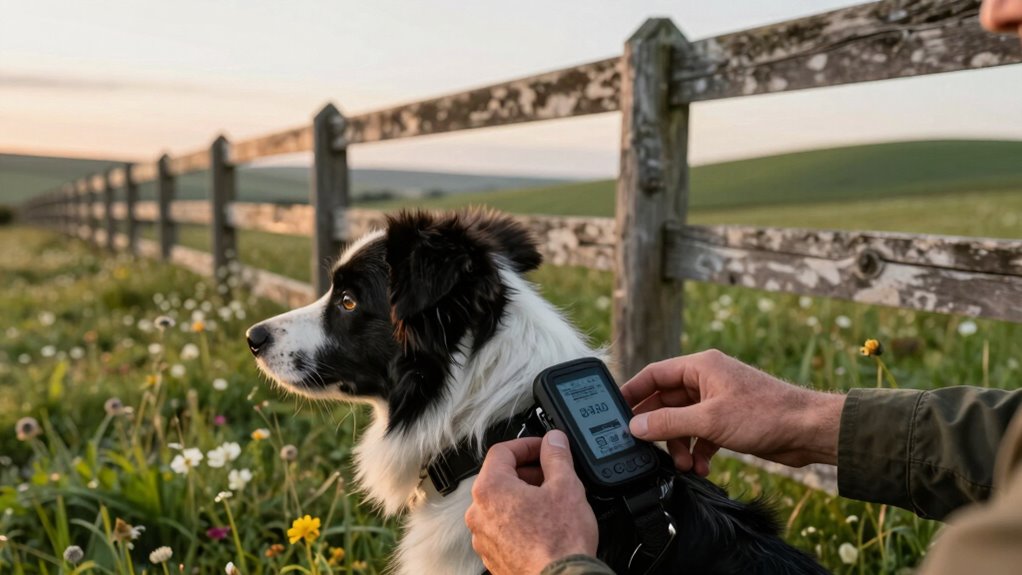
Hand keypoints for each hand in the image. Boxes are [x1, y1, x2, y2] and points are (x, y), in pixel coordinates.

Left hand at [465, 430, 597, 574]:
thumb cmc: (560, 542)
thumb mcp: (566, 486)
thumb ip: (556, 456)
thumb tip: (553, 441)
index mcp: (490, 489)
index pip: (502, 451)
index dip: (527, 445)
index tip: (543, 447)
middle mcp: (478, 513)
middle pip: (499, 477)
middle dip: (527, 472)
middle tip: (552, 474)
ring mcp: (483, 537)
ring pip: (501, 504)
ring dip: (524, 496)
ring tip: (551, 502)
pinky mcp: (493, 556)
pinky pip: (502, 528)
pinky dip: (520, 520)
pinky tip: (544, 525)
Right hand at [622, 349, 843, 473]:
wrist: (808, 430)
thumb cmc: (767, 414)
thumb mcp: (709, 421)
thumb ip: (669, 424)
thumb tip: (637, 426)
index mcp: (701, 366)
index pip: (654, 374)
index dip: (633, 392)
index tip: (616, 411)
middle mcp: (707, 379)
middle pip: (667, 401)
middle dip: (659, 428)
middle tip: (645, 447)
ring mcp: (718, 400)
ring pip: (683, 421)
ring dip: (680, 444)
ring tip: (684, 464)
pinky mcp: (729, 420)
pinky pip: (701, 433)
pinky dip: (698, 450)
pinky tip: (702, 466)